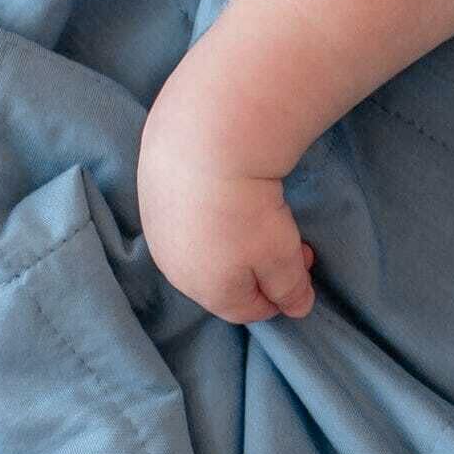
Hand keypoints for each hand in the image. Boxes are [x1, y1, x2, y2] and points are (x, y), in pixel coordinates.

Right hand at [137, 134, 316, 325]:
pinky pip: (187, 222)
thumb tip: (296, 309)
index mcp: (208, 291)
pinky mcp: (151, 199)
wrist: (202, 143)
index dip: (280, 295)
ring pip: (203, 252)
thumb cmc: (247, 212)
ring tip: (261, 218)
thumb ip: (290, 289)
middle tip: (292, 243)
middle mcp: (174, 269)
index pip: (247, 310)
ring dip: (236, 244)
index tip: (302, 267)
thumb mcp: (281, 257)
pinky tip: (225, 197)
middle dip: (261, 269)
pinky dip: (211, 218)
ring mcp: (158, 234)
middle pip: (223, 282)